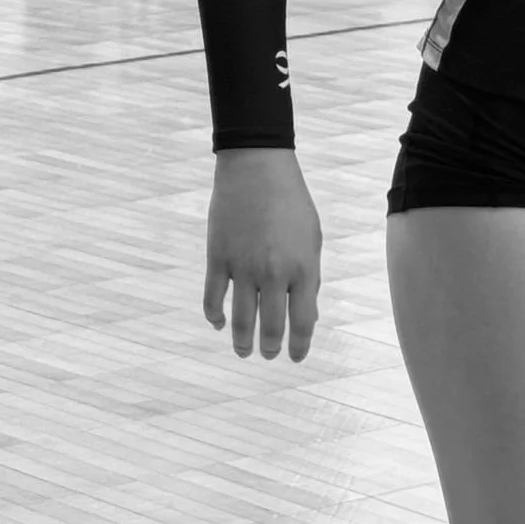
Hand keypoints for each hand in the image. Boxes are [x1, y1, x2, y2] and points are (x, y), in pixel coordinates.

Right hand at [204, 148, 321, 361]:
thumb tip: (308, 314)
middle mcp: (274, 273)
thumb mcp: (312, 238)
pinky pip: (212, 298)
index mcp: (302, 268)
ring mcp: (243, 267)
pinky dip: (214, 316)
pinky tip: (218, 323)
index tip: (296, 357)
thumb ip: (310, 277)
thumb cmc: (291, 202)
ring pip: (240, 320)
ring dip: (242, 341)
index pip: (303, 322)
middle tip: (267, 355)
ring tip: (244, 350)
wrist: (257, 166)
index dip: (300, 345)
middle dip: (270, 347)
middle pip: (271, 326)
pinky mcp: (218, 257)